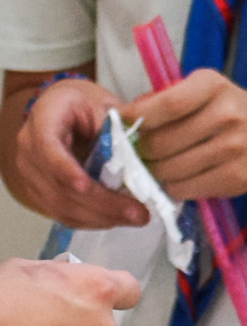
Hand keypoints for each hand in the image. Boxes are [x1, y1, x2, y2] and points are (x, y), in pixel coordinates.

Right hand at [10, 76, 141, 226]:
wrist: (68, 108)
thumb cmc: (87, 105)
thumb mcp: (105, 105)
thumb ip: (116, 131)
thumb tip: (137, 162)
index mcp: (43, 120)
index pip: (47, 149)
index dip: (66, 171)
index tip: (87, 186)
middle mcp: (30, 149)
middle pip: (57, 186)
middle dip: (100, 204)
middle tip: (138, 212)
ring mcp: (33, 174)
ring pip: (60, 206)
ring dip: (100, 217)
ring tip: (135, 217)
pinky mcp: (42, 192)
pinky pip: (63, 213)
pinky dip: (92, 220)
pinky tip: (118, 218)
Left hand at [123, 70, 246, 201]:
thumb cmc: (231, 112)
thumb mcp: (204, 92)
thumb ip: (166, 100)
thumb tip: (124, 120)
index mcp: (213, 86)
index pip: (167, 104)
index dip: (138, 117)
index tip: (122, 124)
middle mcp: (227, 115)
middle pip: (161, 142)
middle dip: (142, 151)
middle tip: (141, 152)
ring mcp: (234, 148)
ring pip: (169, 169)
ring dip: (156, 171)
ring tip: (162, 165)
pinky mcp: (236, 176)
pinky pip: (185, 188)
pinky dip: (174, 186)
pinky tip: (181, 176)